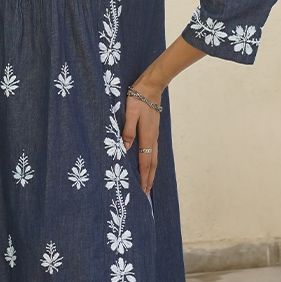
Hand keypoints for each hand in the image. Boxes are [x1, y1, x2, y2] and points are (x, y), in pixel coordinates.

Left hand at [122, 79, 161, 194]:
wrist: (151, 87)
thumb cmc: (138, 99)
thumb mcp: (130, 113)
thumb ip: (128, 131)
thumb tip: (126, 149)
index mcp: (147, 137)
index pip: (145, 163)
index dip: (143, 178)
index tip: (143, 191)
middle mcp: (153, 139)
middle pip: (152, 164)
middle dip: (149, 180)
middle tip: (147, 194)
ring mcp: (154, 135)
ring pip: (154, 159)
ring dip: (151, 173)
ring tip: (148, 184)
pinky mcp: (153, 131)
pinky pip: (153, 151)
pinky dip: (151, 162)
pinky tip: (148, 164)